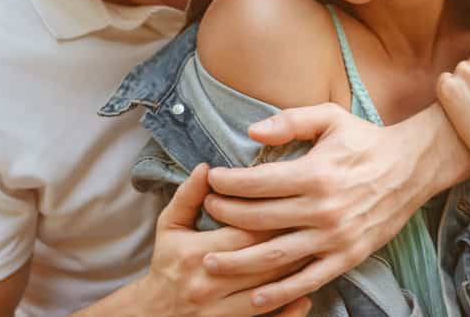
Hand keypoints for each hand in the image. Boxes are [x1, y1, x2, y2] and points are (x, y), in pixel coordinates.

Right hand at [136, 163, 312, 316]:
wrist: (153, 314)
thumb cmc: (167, 263)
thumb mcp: (170, 225)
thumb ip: (188, 195)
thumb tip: (207, 168)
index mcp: (196, 253)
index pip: (245, 232)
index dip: (273, 217)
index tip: (296, 201)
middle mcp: (209, 284)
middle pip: (262, 260)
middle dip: (291, 241)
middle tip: (315, 224)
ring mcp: (220, 311)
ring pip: (269, 290)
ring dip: (294, 273)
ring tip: (316, 253)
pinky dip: (289, 310)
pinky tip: (306, 295)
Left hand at [198, 103, 431, 312]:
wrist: (411, 167)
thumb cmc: (366, 140)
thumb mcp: (330, 117)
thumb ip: (290, 121)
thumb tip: (252, 132)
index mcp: (316, 173)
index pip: (257, 183)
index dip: (227, 184)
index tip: (212, 181)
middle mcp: (323, 208)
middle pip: (259, 219)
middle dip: (225, 216)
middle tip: (208, 211)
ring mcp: (335, 237)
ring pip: (275, 255)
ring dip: (238, 261)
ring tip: (210, 260)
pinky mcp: (347, 256)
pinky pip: (308, 278)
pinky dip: (280, 291)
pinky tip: (255, 295)